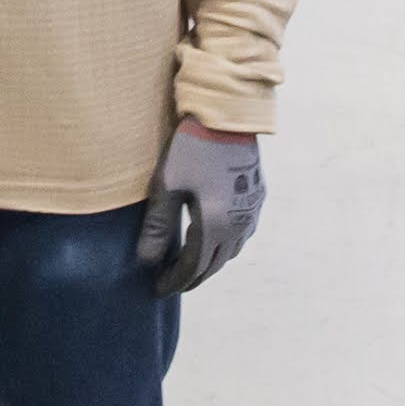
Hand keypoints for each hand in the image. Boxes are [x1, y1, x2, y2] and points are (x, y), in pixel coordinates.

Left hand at [134, 124, 265, 298]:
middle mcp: (238, 224)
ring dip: (211, 263)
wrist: (227, 116)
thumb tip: (147, 261)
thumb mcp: (166, 186)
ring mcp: (251, 211)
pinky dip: (227, 245)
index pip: (193, 267)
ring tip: (191, 265)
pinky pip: (243, 234)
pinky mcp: (257, 197)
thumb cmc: (191, 148)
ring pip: (232, 251)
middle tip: (172, 282)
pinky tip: (215, 240)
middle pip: (214, 264)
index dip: (175, 281)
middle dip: (192, 277)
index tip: (159, 289)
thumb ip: (157, 227)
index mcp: (215, 225)